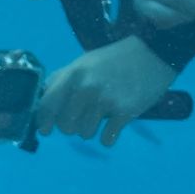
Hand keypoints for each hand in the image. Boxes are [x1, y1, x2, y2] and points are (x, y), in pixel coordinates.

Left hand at [37, 37, 180, 147]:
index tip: (46, 130)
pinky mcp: (125, 112)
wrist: (152, 54)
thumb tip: (42, 97)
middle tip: (83, 117)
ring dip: (91, 130)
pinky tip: (114, 125)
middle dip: (72, 126)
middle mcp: (86, 88)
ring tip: (101, 116)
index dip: (43, 121)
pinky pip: (107, 140)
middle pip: (66, 126)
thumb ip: (62, 78)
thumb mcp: (84, 62)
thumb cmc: (114, 59)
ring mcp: (106, 101)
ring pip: (85, 134)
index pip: (47, 105)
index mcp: (73, 75)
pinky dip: (109, 137)